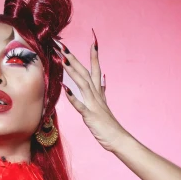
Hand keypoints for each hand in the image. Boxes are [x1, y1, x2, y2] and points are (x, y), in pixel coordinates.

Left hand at [54, 32, 127, 152]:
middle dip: (73, 57)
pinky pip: (80, 105)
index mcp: (98, 92)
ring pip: (82, 83)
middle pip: (84, 72)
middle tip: (62, 44)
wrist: (118, 139)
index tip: (92, 40)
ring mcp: (94, 104)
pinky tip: (64, 88)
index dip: (93, 55)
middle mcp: (96, 95)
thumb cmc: (108, 125)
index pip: (95, 69)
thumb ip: (102, 90)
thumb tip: (103, 78)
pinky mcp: (90, 116)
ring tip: (62, 58)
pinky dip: (72, 97)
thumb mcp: (104, 104)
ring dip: (72, 70)